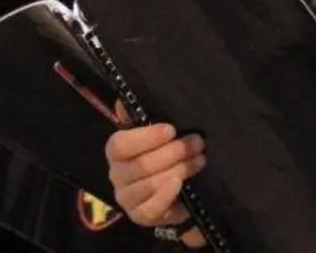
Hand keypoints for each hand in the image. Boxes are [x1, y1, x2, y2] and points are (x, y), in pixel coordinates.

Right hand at [106, 120, 207, 248]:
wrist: (175, 190)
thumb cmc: (164, 154)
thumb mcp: (158, 133)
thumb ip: (143, 114)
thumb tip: (125, 99)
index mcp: (117, 151)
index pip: (120, 144)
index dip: (146, 137)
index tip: (171, 130)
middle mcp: (117, 175)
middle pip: (140, 165)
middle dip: (173, 152)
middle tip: (197, 143)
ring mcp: (127, 198)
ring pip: (150, 184)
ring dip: (178, 169)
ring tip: (199, 159)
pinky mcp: (140, 216)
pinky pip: (150, 209)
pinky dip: (166, 195)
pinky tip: (180, 184)